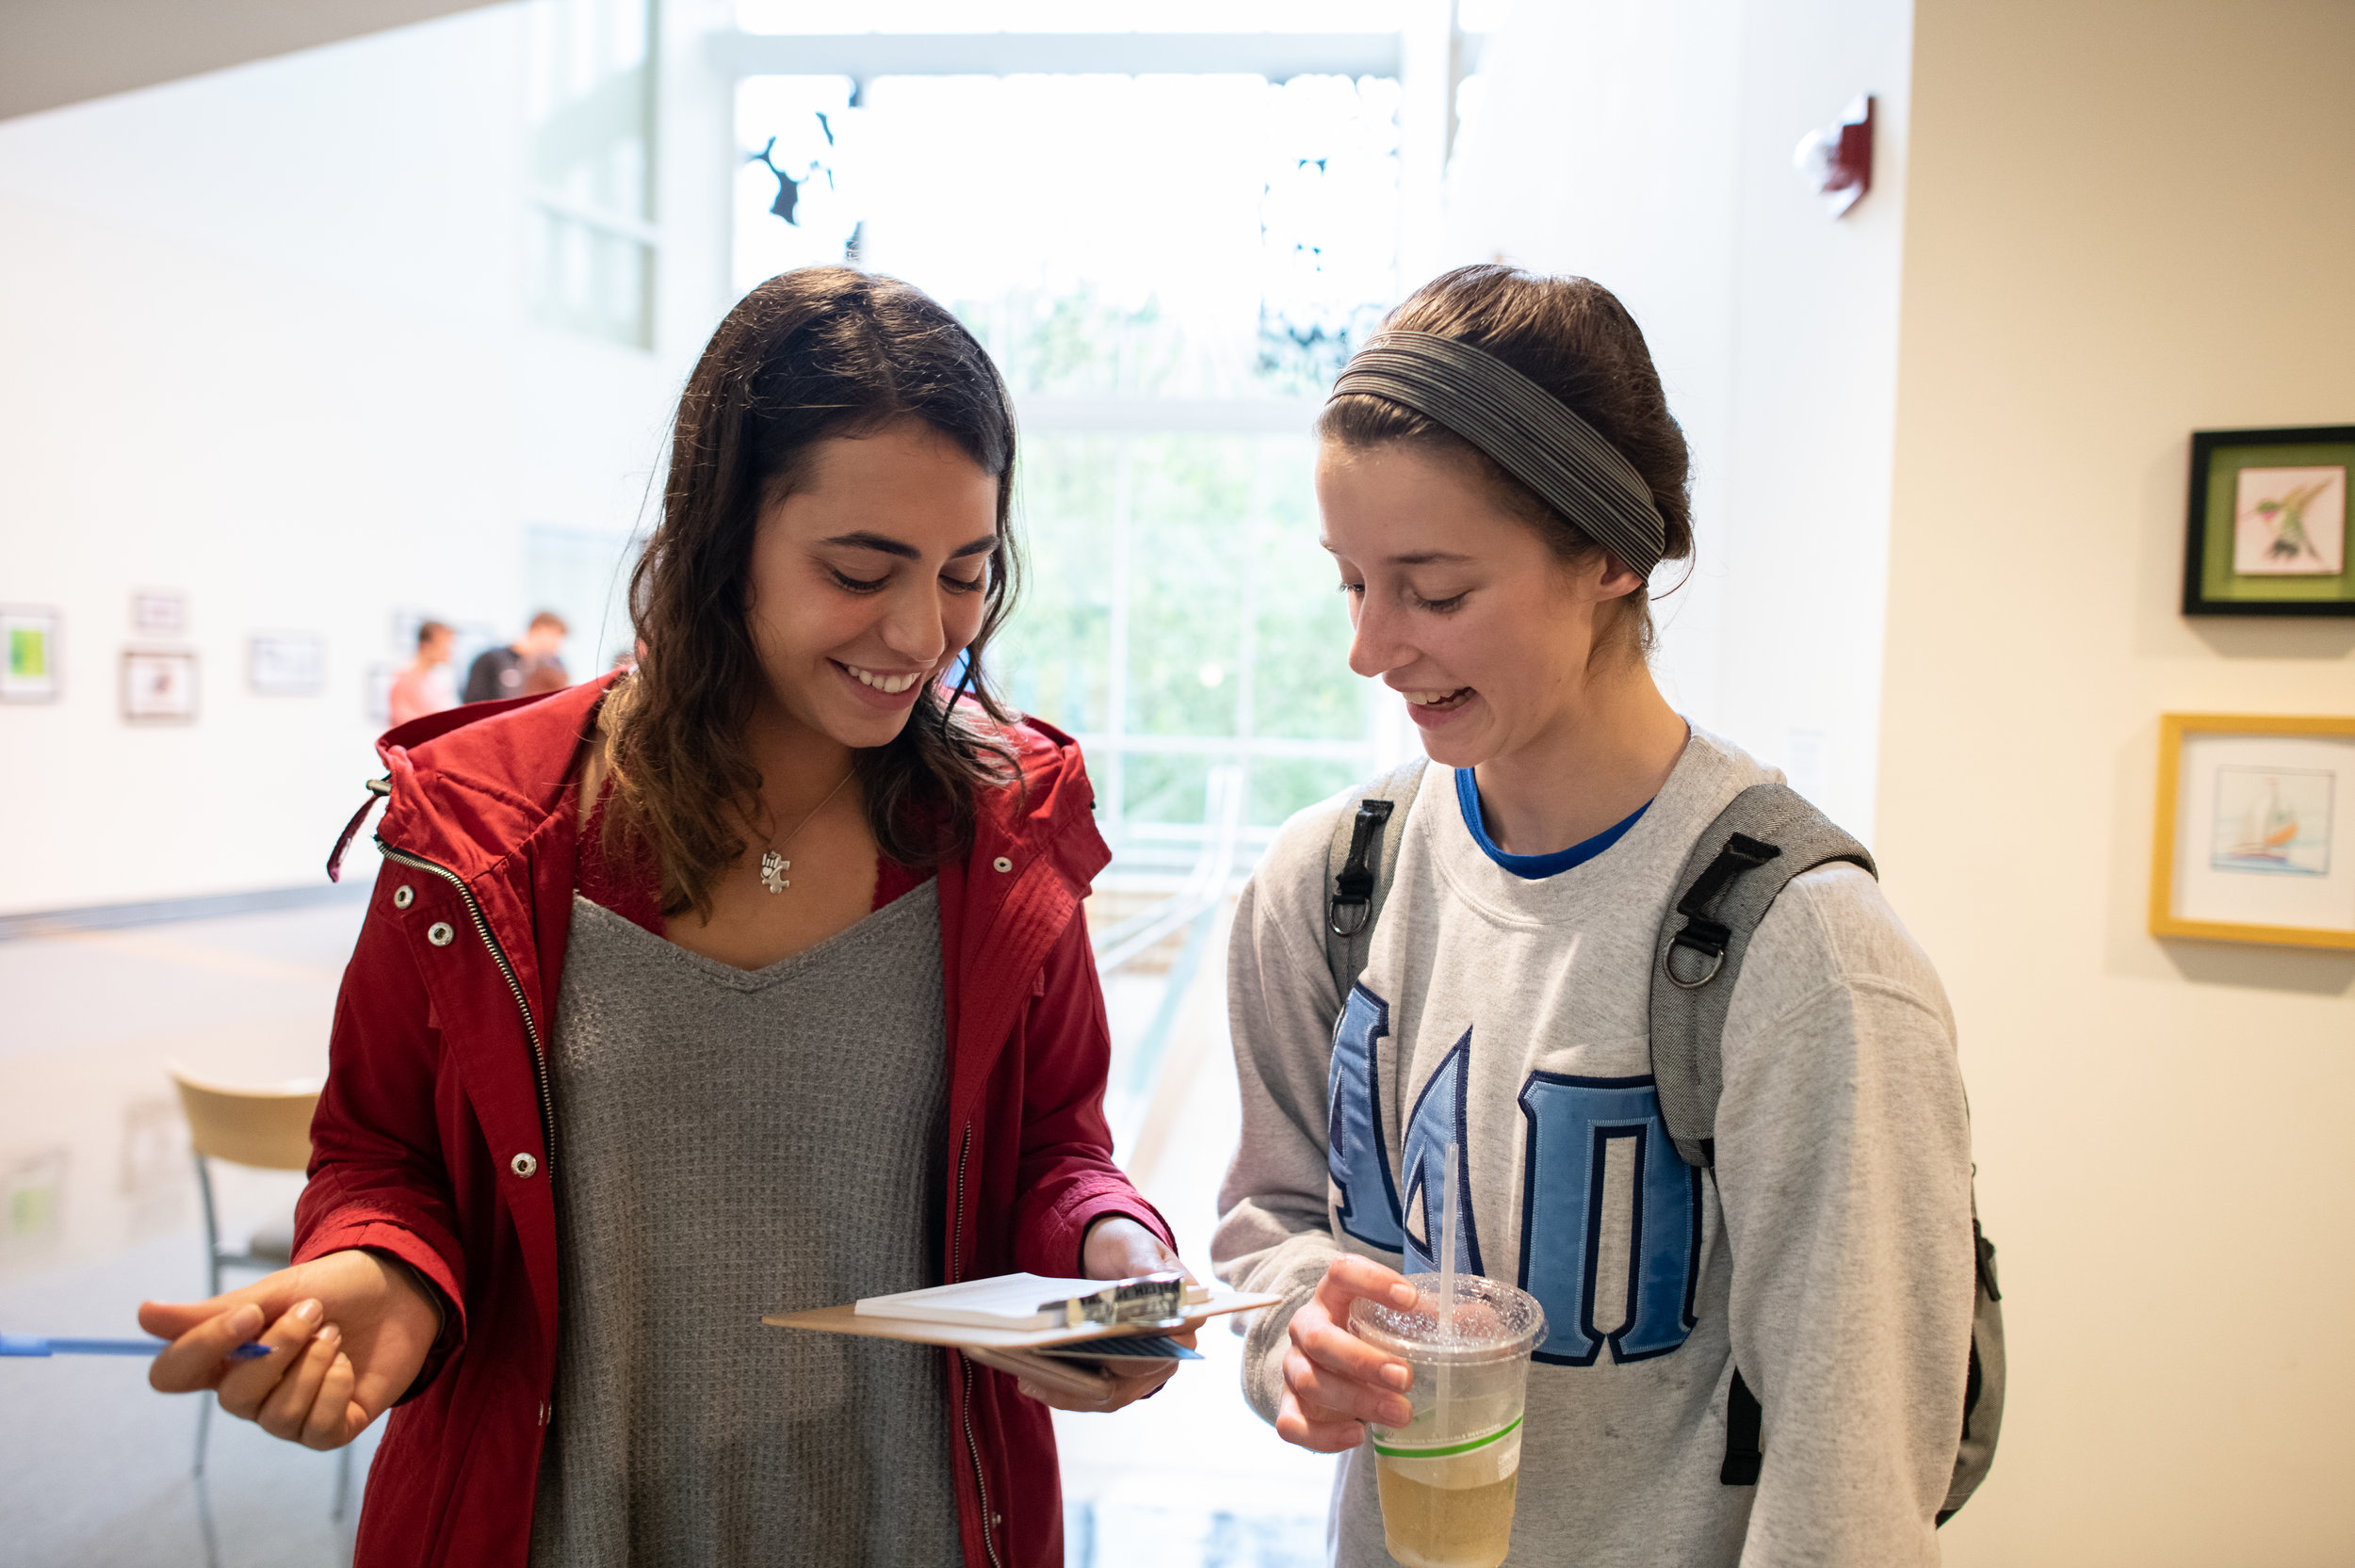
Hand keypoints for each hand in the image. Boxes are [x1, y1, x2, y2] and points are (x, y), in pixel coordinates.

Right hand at [140, 1248, 441, 1449]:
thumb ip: (213, 1312)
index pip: (173, 1375)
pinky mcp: (329, 1429)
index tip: (248, 1315)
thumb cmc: (334, 1288)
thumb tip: (143, 1314)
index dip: (201, 1350)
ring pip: (276, 1417)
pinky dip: (335, 1388)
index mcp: (224, 1357)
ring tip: (335, 1335)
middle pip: (232, 1399)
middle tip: (315, 1313)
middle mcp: (249, 1392)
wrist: (402, 1288)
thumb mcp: (276, 1291)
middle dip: (279, 1349)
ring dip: (312, 1366)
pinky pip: (314, 1429)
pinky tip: (347, 1365)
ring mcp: (289, 1415)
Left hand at [1008, 1216, 1195, 1413]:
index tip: (1106, 1342)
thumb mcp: (1137, 1246)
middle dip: (1094, 1370)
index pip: (1171, 1342)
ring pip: (1109, 1394)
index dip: (1142, 1347)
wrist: (1112, 1257)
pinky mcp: (1114, 1378)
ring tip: (1029, 1378)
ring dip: (1070, 1388)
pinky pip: (1090, 1394)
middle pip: (1134, 1374)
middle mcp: (1169, 1352)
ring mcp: (1140, 1370)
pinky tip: (1029, 1380)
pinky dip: (1062, 1390)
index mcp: (1184, 1318)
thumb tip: (1157, 1285)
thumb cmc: (1130, 1249)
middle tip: (1051, 1363)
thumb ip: (1146, 1266)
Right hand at [1276, 1255, 1419, 1452]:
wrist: (1336, 1377)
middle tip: (1406, 1377)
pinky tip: (1357, 1436)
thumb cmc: (1373, 1342)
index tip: (1410, 1299)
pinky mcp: (1289, 1408)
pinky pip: (1291, 1425)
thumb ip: (1433, 1319)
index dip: (1371, 1281)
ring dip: (1356, 1400)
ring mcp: (1294, 1368)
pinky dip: (1323, 1435)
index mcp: (1334, 1297)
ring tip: (1401, 1414)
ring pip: (1309, 1382)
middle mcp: (1307, 1328)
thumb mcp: (1398, 1324)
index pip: (1342, 1272)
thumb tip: (1475, 1318)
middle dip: (1362, 1359)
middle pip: (1319, 1338)